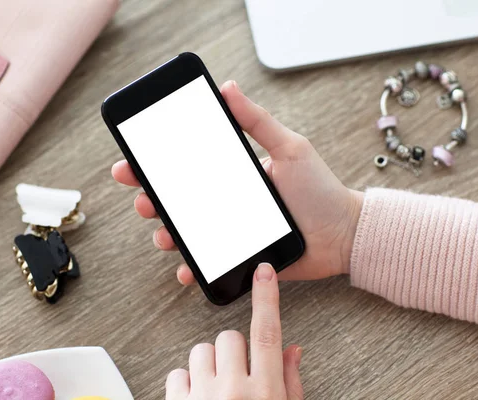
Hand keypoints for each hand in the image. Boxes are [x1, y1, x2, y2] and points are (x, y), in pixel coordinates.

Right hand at [112, 80, 362, 284]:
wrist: (344, 235)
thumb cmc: (320, 189)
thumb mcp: (290, 148)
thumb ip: (258, 121)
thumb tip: (228, 87)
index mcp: (233, 175)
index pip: (187, 168)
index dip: (156, 165)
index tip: (133, 160)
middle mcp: (226, 203)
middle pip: (178, 201)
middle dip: (152, 199)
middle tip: (143, 198)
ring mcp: (231, 232)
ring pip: (187, 234)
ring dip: (168, 235)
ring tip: (165, 235)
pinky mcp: (240, 259)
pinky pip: (209, 265)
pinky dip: (193, 269)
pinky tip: (186, 270)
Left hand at [166, 263, 302, 399]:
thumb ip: (289, 382)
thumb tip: (292, 349)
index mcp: (265, 392)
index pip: (267, 333)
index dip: (266, 298)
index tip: (264, 271)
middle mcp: (234, 392)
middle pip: (229, 337)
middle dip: (232, 352)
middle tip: (236, 377)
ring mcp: (202, 398)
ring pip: (201, 351)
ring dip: (209, 366)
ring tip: (215, 391)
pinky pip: (177, 373)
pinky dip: (186, 385)